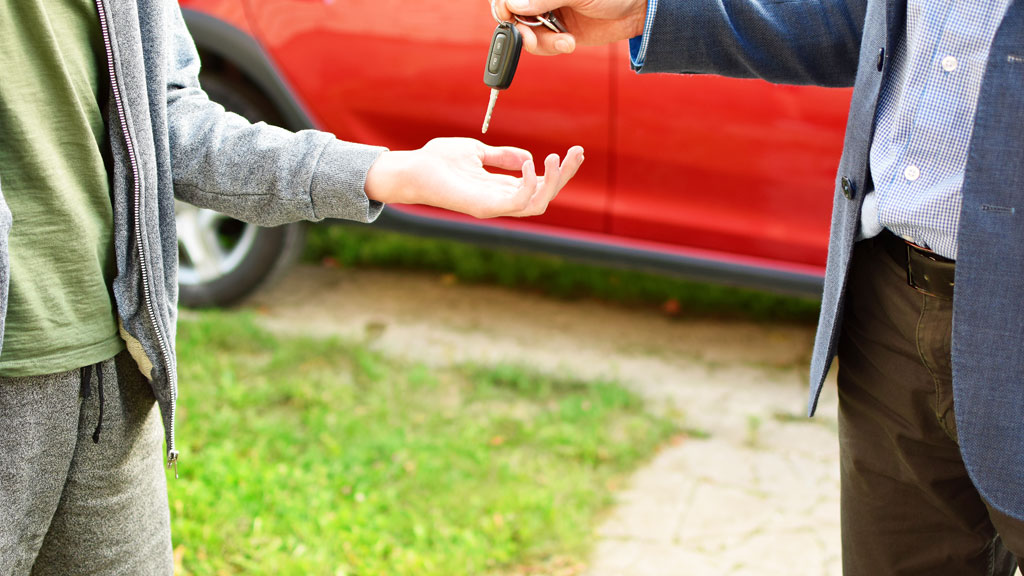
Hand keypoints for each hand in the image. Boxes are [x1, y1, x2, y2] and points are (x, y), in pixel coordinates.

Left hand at [364, 138, 583, 218]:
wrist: (414, 168)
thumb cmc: (439, 161)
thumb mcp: (477, 151)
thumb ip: (502, 156)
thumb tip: (527, 157)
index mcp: (502, 189)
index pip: (540, 184)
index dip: (560, 170)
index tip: (576, 150)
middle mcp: (501, 201)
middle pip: (546, 195)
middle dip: (565, 176)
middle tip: (577, 152)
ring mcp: (495, 207)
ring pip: (538, 203)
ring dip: (553, 182)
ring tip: (555, 158)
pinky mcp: (485, 208)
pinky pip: (519, 203)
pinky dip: (530, 185)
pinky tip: (532, 164)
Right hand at [495, 0, 647, 54]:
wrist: (636, 10)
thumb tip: (515, 5)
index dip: (502, 3)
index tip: (507, 13)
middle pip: (508, 13)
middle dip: (517, 28)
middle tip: (527, 37)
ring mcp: (545, 13)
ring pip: (523, 33)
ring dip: (540, 42)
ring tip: (564, 41)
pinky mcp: (555, 32)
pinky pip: (541, 45)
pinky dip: (552, 48)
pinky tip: (569, 42)